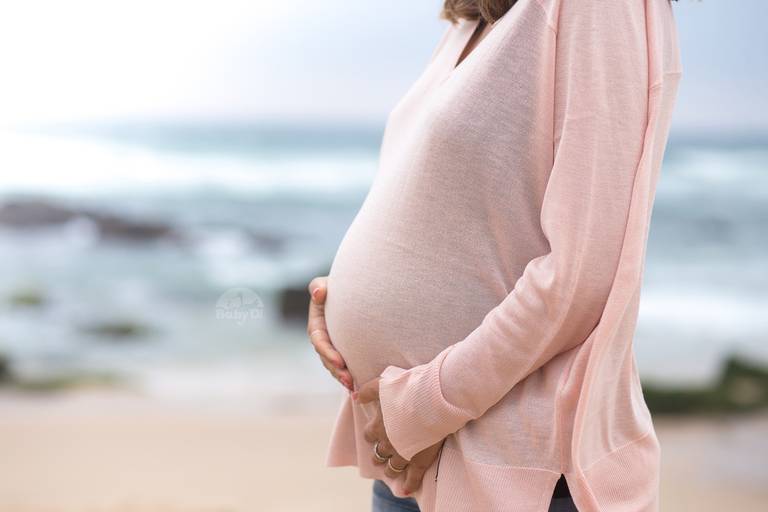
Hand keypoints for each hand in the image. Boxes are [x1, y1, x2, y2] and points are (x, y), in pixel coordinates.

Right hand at [307, 276, 353, 390]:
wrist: (353, 290)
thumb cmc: (339, 285)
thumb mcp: (326, 283)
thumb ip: (319, 285)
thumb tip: (318, 293)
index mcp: (316, 324)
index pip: (319, 341)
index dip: (328, 353)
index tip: (340, 362)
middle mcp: (323, 338)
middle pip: (326, 358)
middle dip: (336, 371)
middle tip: (349, 381)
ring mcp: (333, 346)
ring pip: (335, 365)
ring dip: (342, 377)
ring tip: (354, 387)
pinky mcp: (343, 350)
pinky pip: (344, 365)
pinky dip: (350, 375)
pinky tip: (359, 385)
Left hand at [356, 376, 445, 494]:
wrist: (432, 398)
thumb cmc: (407, 388)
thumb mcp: (382, 383)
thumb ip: (367, 391)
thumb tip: (354, 397)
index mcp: (378, 426)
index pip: (369, 435)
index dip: (373, 434)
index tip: (377, 432)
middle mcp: (387, 443)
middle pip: (378, 454)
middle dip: (380, 454)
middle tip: (383, 454)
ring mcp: (403, 454)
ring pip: (392, 468)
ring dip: (390, 470)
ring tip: (392, 470)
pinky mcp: (420, 461)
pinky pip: (412, 478)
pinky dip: (409, 485)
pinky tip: (406, 490)